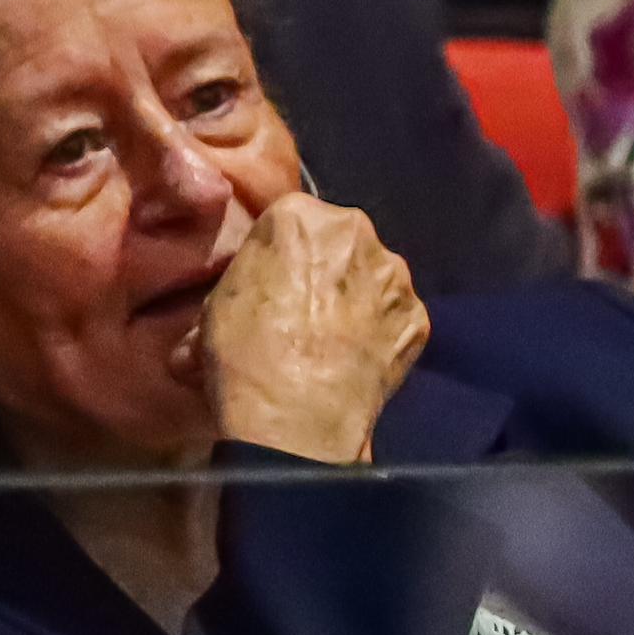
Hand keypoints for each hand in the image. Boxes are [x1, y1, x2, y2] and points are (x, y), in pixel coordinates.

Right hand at [201, 194, 429, 463]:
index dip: (280, 255)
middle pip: (339, 241)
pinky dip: (382, 333)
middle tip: (305, 311)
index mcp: (298, 215)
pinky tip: (360, 359)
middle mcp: (355, 231)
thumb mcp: (215, 306)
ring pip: (373, 276)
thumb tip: (245, 295)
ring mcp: (393, 274)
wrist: (296, 419)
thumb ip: (244, 279)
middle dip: (326, 268)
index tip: (274, 283)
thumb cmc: (245, 358)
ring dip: (357, 298)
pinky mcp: (418, 316)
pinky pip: (396, 316)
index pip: (290, 221)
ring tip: (335, 339)